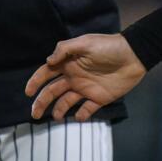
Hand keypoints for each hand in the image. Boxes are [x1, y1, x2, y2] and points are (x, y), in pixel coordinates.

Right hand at [24, 33, 147, 121]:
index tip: (28, 93)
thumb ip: (64, 50)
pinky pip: (88, 109)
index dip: (36, 82)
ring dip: (59, 110)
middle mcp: (74, 77)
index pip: (46, 74)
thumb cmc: (108, 47)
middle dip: (42, 102)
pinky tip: (78, 117)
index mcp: (68, 64)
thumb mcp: (85, 43)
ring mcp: (86, 88)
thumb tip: (48, 61)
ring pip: (67, 102)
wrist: (134, 56)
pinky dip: (82, 114)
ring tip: (56, 118)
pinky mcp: (99, 98)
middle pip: (52, 91)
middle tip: (34, 115)